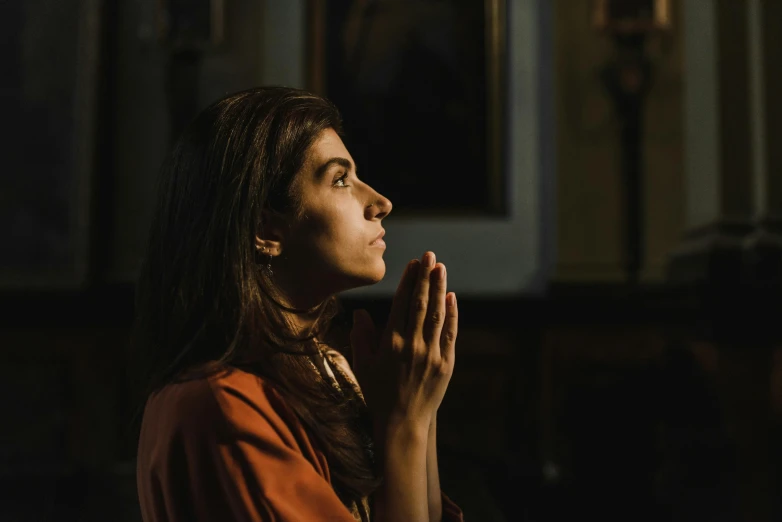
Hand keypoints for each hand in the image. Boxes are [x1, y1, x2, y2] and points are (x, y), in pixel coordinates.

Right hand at [350, 251, 457, 430]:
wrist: (402, 423)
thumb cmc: (378, 392)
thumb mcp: (362, 364)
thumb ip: (361, 336)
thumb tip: (361, 312)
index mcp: (390, 343)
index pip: (401, 304)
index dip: (407, 281)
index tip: (413, 264)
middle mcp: (412, 345)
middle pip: (420, 303)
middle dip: (425, 277)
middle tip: (429, 255)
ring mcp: (431, 354)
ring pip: (436, 314)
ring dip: (439, 289)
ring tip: (441, 268)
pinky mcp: (446, 364)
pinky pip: (449, 333)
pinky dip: (451, 314)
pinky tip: (451, 297)